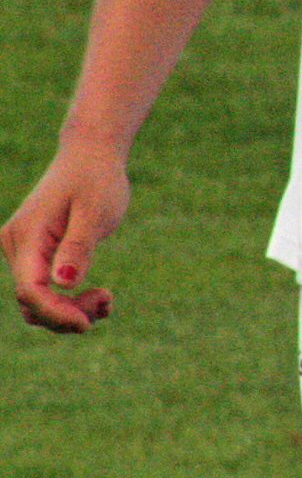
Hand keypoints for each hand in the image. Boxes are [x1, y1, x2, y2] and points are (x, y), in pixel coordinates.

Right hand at [4, 145, 128, 333]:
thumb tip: (64, 282)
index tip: (89, 322)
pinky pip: (44, 287)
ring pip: (36, 299)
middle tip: (107, 303)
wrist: (91, 155)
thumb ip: (79, 246)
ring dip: (68, 310)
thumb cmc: (97, 179)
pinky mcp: (35, 253)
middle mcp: (16, 246)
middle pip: (30, 301)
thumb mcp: (95, 210)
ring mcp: (22, 250)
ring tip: (107, 301)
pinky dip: (68, 299)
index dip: (57, 313)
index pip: (30, 290)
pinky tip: (98, 297)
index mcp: (27, 237)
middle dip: (66, 314)